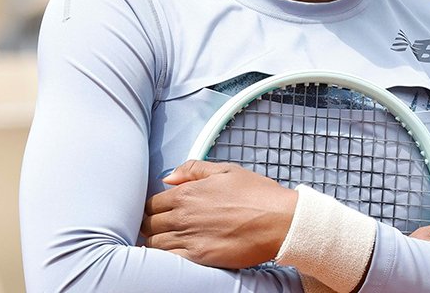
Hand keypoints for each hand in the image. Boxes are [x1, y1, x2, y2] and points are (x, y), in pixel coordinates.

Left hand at [141, 160, 297, 268]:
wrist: (280, 221)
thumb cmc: (258, 194)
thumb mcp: (226, 170)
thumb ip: (193, 169)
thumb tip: (169, 178)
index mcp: (187, 193)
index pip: (152, 202)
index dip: (153, 207)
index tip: (158, 210)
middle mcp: (183, 216)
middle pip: (149, 223)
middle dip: (151, 224)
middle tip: (158, 226)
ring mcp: (190, 238)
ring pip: (154, 243)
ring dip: (155, 241)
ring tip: (164, 240)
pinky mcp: (199, 257)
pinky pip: (169, 259)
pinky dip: (164, 257)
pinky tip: (170, 254)